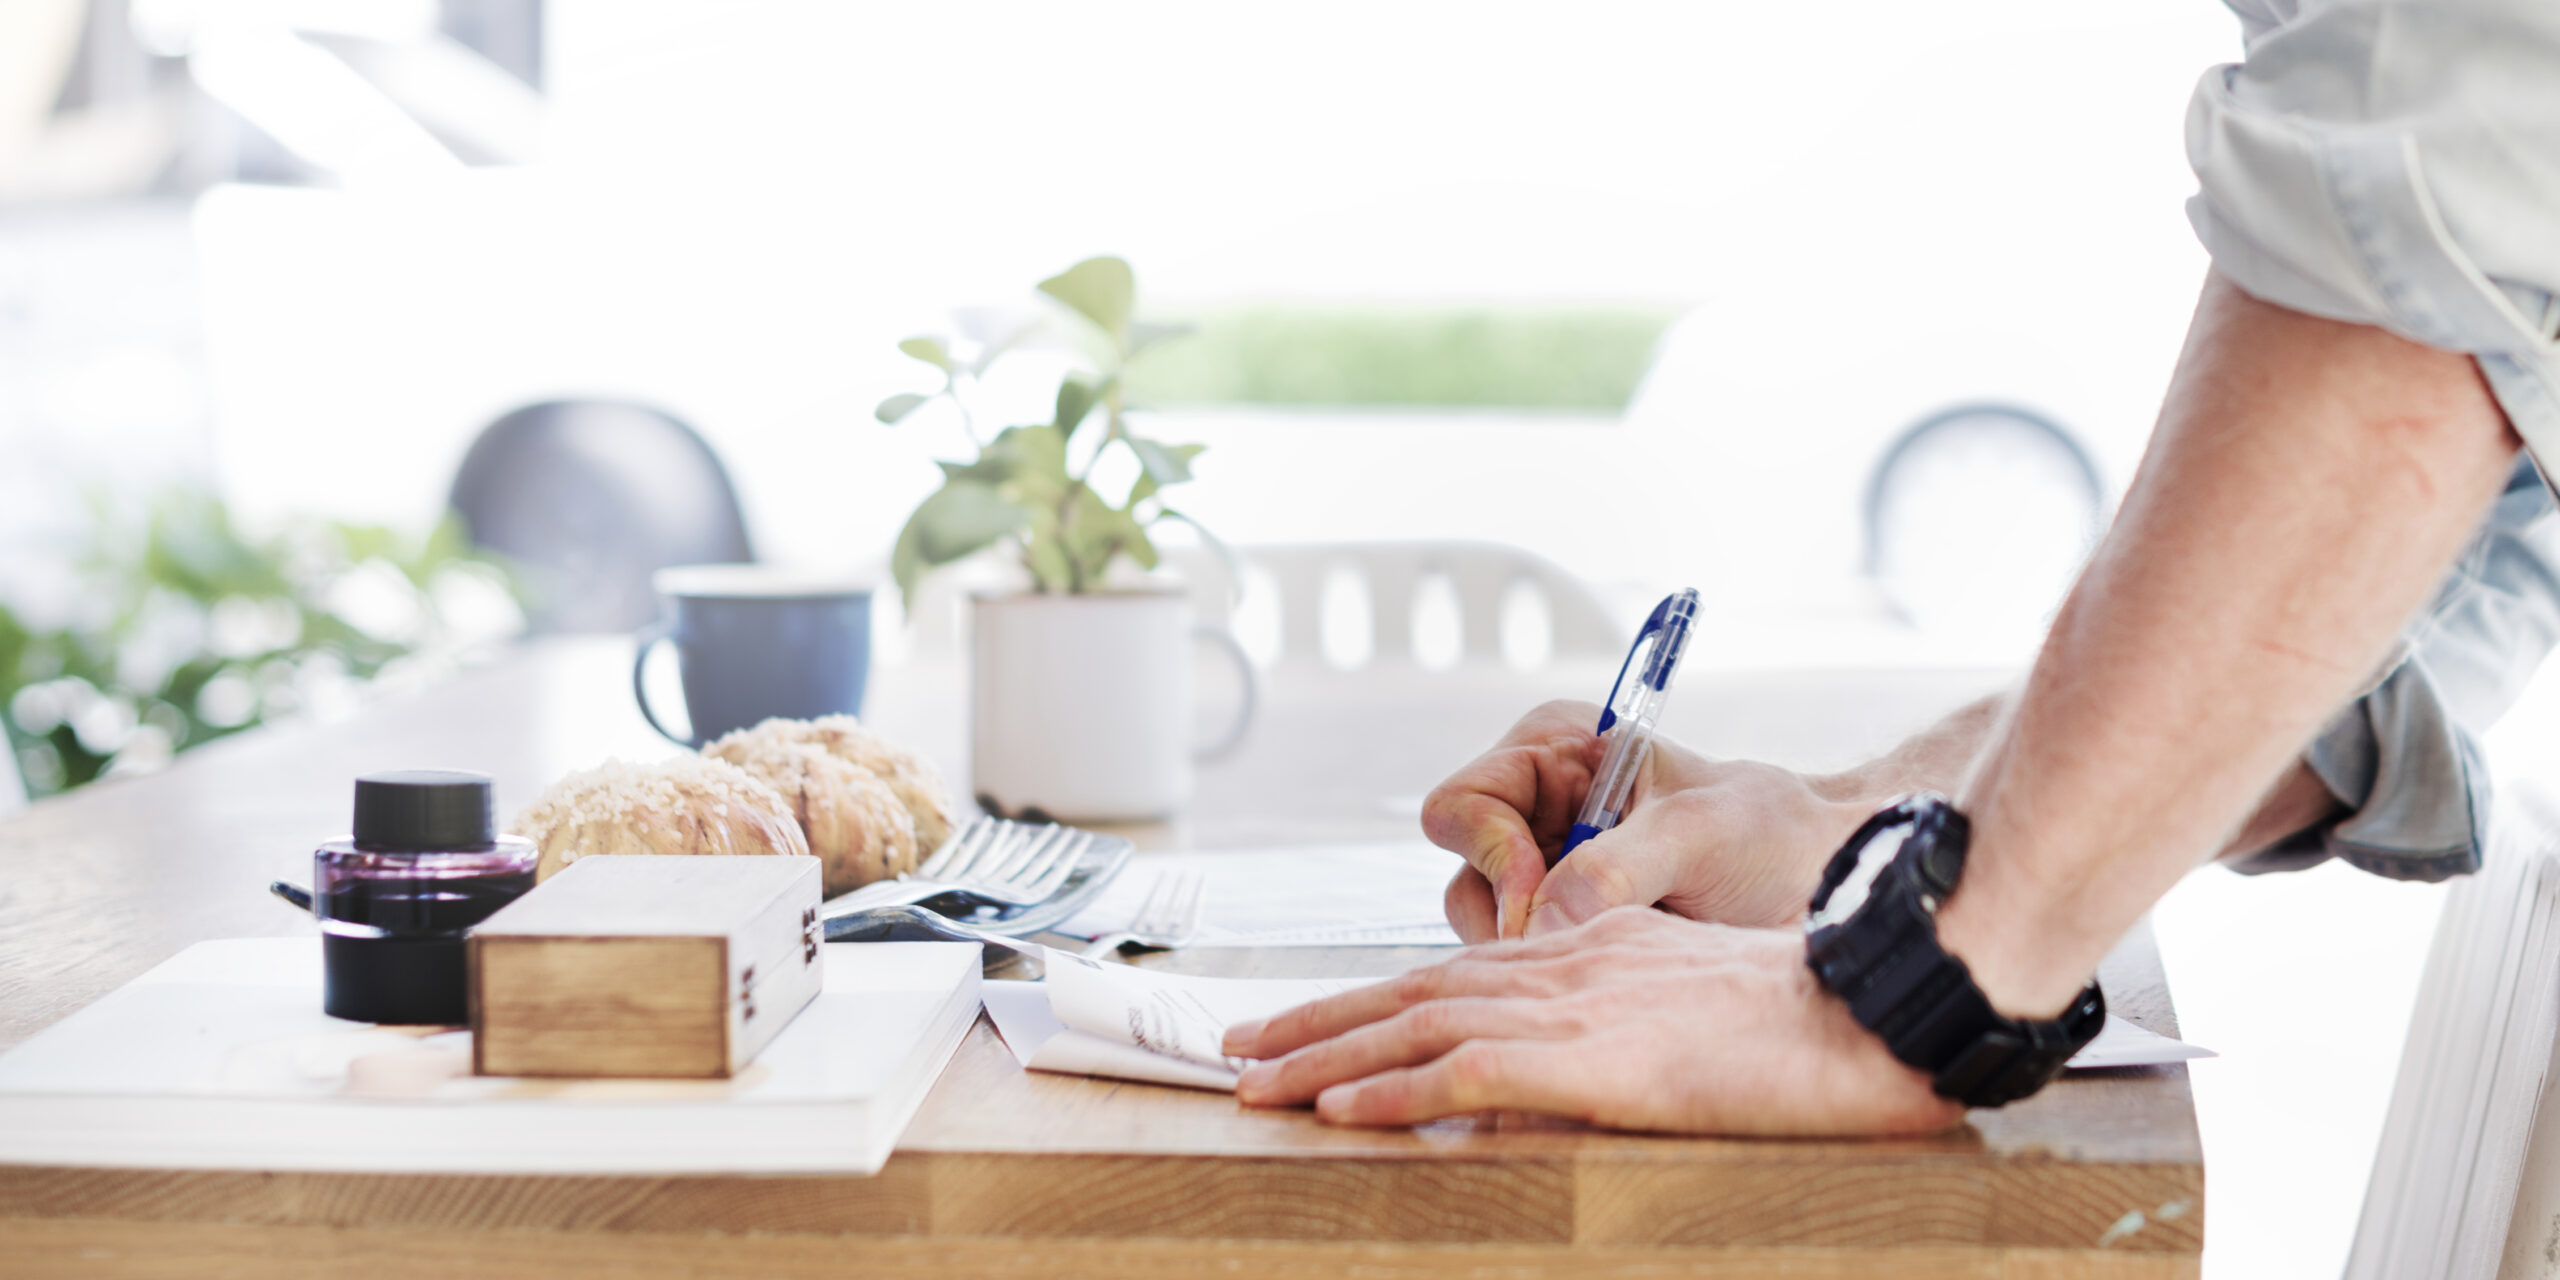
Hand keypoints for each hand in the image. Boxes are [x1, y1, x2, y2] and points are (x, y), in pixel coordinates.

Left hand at [1223, 907, 1961, 1134]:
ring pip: (1415, 1026)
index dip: (1369, 997)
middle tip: (1237, 1048)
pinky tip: (1338, 1109)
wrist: (1869, 1009)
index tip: (1306, 1023)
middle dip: (1316, 1021)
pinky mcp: (1590, 1058)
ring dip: (1323, 1057)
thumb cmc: (1806, 1013)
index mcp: (1587, 949)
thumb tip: (1561, 1065)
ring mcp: (1572, 1009)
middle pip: (1410, 990)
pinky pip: (1465, 1071)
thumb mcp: (1694, 1000)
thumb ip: (1621, 1018)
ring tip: (1252, 1084)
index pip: (1451, 972)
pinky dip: (1391, 1089)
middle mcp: (1563, 964)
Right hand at [1424, 701, 1870, 940]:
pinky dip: (1557, 977)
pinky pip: (1524, 963)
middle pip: (1465, 874)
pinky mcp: (1567, 929)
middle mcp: (1535, 811)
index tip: (1543, 900)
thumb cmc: (1772, 834)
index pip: (1463, 803)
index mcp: (1554, 752)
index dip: (1492, 854)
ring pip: (1487, 929)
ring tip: (1616, 955)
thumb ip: (1616, 868)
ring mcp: (1547, 875)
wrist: (1826, 884)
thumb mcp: (1699, 834)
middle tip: (1579, 946)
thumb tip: (1542, 921)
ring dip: (1537, 953)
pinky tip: (1614, 976)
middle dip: (1512, 917)